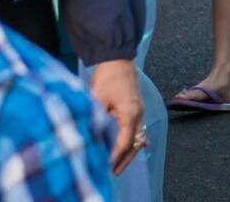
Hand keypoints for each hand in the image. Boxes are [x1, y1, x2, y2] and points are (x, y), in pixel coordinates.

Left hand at [90, 58, 145, 174]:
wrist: (118, 58)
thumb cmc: (108, 76)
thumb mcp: (97, 98)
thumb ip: (96, 118)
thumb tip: (90, 137)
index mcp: (130, 112)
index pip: (124, 140)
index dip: (115, 155)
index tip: (106, 165)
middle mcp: (138, 113)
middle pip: (135, 143)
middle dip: (125, 158)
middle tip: (114, 172)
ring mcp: (139, 111)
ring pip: (138, 137)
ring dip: (129, 151)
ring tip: (119, 165)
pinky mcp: (136, 108)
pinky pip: (138, 130)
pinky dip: (133, 141)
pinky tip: (129, 149)